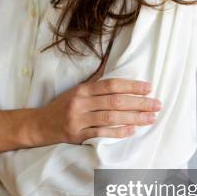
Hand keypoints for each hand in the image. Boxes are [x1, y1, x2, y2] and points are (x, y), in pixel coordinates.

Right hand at [34, 78, 160, 143]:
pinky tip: (132, 131)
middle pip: (114, 101)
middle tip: (157, 105)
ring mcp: (78, 120)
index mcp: (83, 90)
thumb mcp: (77, 89)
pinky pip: (100, 133)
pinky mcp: (76, 136)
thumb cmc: (62, 106)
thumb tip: (111, 59)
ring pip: (110, 118)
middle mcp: (80, 103)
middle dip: (139, 103)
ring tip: (151, 118)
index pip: (111, 85)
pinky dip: (117, 132)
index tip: (149, 87)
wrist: (39, 125)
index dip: (131, 86)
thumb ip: (96, 79)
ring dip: (133, 118)